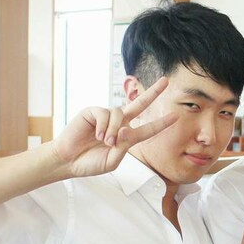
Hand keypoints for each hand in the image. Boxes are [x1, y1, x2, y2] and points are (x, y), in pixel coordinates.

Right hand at [52, 76, 177, 177]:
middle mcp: (119, 123)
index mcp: (126, 137)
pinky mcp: (93, 112)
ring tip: (104, 142)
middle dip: (153, 92)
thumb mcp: (112, 161)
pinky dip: (103, 126)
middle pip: (139, 104)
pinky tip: (96, 135)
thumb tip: (125, 128)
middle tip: (166, 81)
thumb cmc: (90, 163)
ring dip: (114, 130)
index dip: (161, 123)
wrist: (69, 161)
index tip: (175, 116)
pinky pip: (105, 113)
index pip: (148, 129)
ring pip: (120, 113)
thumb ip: (123, 147)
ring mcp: (106, 116)